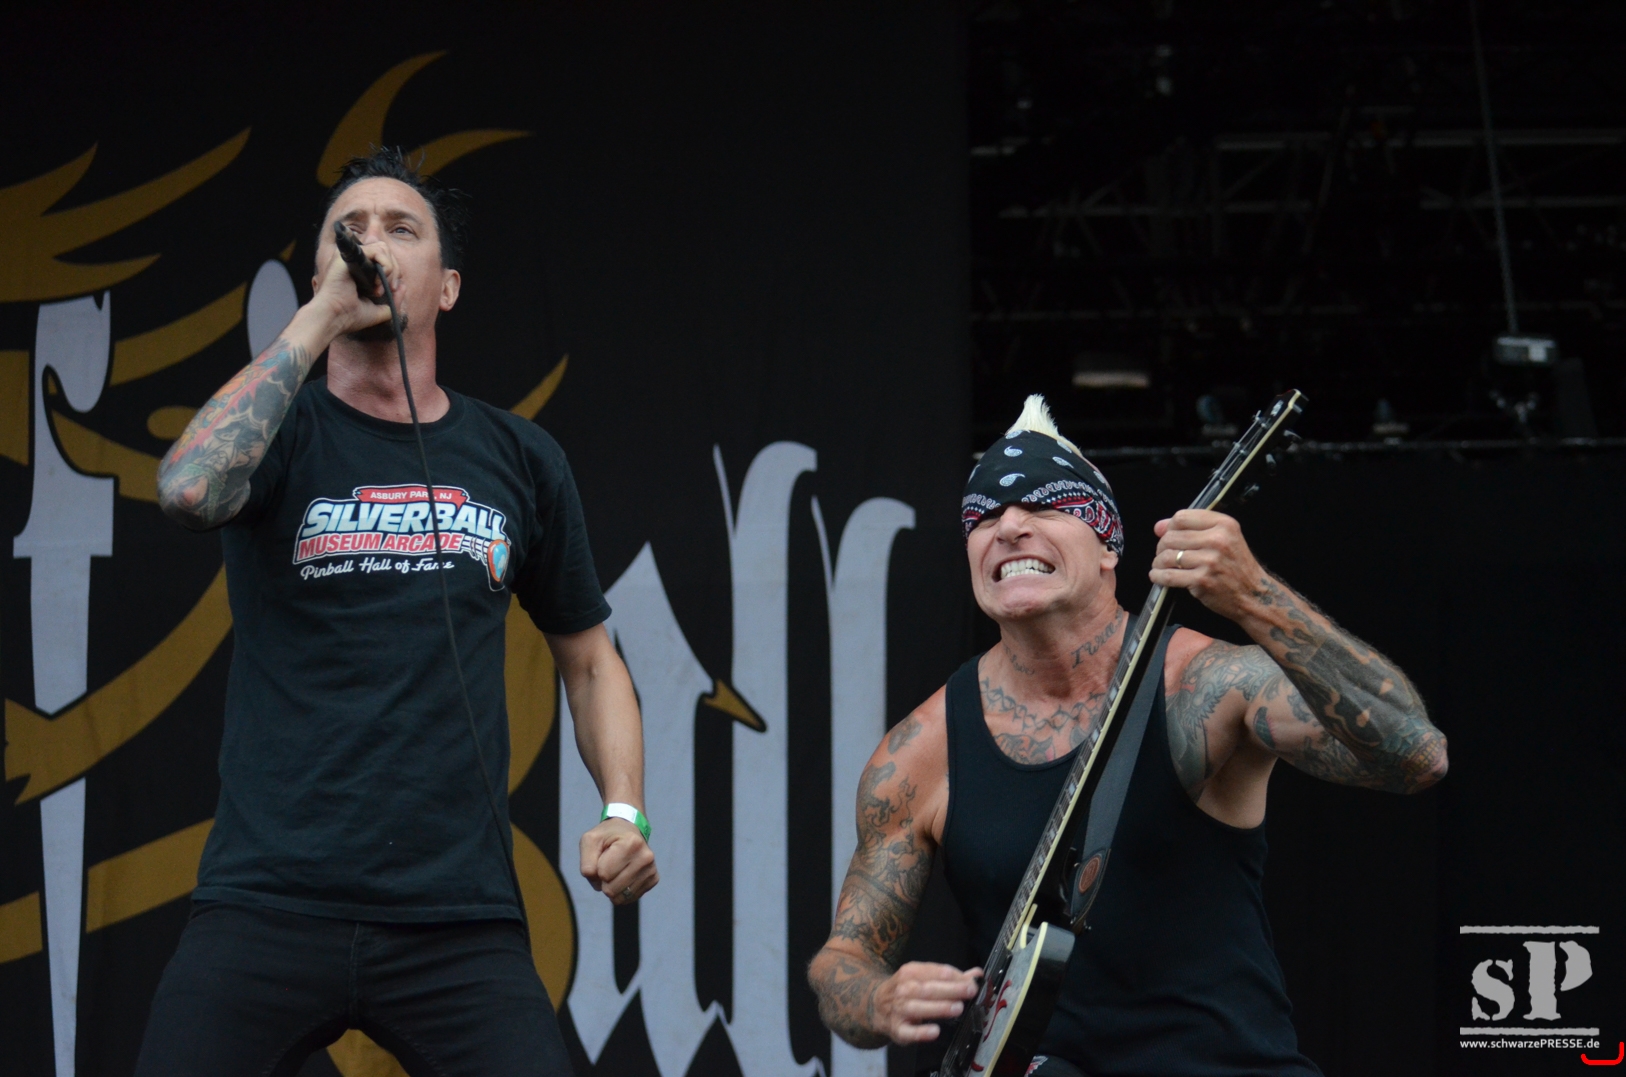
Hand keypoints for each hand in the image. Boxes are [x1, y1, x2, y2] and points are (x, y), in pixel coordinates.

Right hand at [306, 240, 395, 338]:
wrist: (334, 318)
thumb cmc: (350, 317)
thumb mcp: (379, 311)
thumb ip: (393, 301)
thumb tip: (403, 286)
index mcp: (360, 269)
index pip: (384, 259)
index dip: (393, 272)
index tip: (393, 289)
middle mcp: (355, 260)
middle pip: (385, 251)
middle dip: (394, 270)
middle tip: (390, 288)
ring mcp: (351, 256)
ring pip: (383, 248)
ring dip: (390, 268)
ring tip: (381, 286)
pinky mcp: (349, 254)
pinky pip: (377, 249)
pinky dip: (385, 265)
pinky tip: (377, 282)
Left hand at [580, 817, 657, 905]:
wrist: (628, 831)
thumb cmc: (607, 837)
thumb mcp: (589, 841)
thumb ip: (587, 863)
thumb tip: (598, 883)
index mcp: (631, 843)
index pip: (603, 874)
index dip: (597, 868)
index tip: (603, 856)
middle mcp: (645, 857)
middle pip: (611, 889)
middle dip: (603, 881)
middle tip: (608, 865)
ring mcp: (651, 870)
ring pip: (620, 897)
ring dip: (611, 887)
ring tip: (615, 870)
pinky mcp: (653, 879)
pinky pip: (629, 899)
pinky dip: (621, 892)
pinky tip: (623, 876)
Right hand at [873, 961, 981, 1044]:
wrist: (875, 1005)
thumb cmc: (907, 990)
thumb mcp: (923, 978)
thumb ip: (951, 978)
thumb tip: (976, 974)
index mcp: (911, 972)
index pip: (935, 971)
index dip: (954, 976)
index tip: (971, 981)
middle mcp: (903, 988)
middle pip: (928, 988)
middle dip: (950, 989)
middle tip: (969, 991)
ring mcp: (899, 1009)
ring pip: (918, 1008)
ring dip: (938, 1007)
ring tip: (957, 1008)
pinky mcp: (897, 1029)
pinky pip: (908, 1032)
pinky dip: (920, 1032)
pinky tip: (934, 1031)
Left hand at [1149, 508, 1267, 621]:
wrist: (1253, 595)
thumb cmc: (1236, 566)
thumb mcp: (1224, 539)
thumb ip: (1193, 529)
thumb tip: (1159, 527)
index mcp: (1224, 524)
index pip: (1182, 517)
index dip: (1168, 527)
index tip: (1166, 535)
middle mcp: (1218, 539)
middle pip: (1171, 537)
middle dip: (1161, 547)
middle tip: (1163, 555)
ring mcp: (1210, 561)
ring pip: (1167, 556)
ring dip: (1158, 563)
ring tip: (1160, 566)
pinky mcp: (1202, 580)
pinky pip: (1169, 576)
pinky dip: (1158, 576)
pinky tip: (1158, 576)